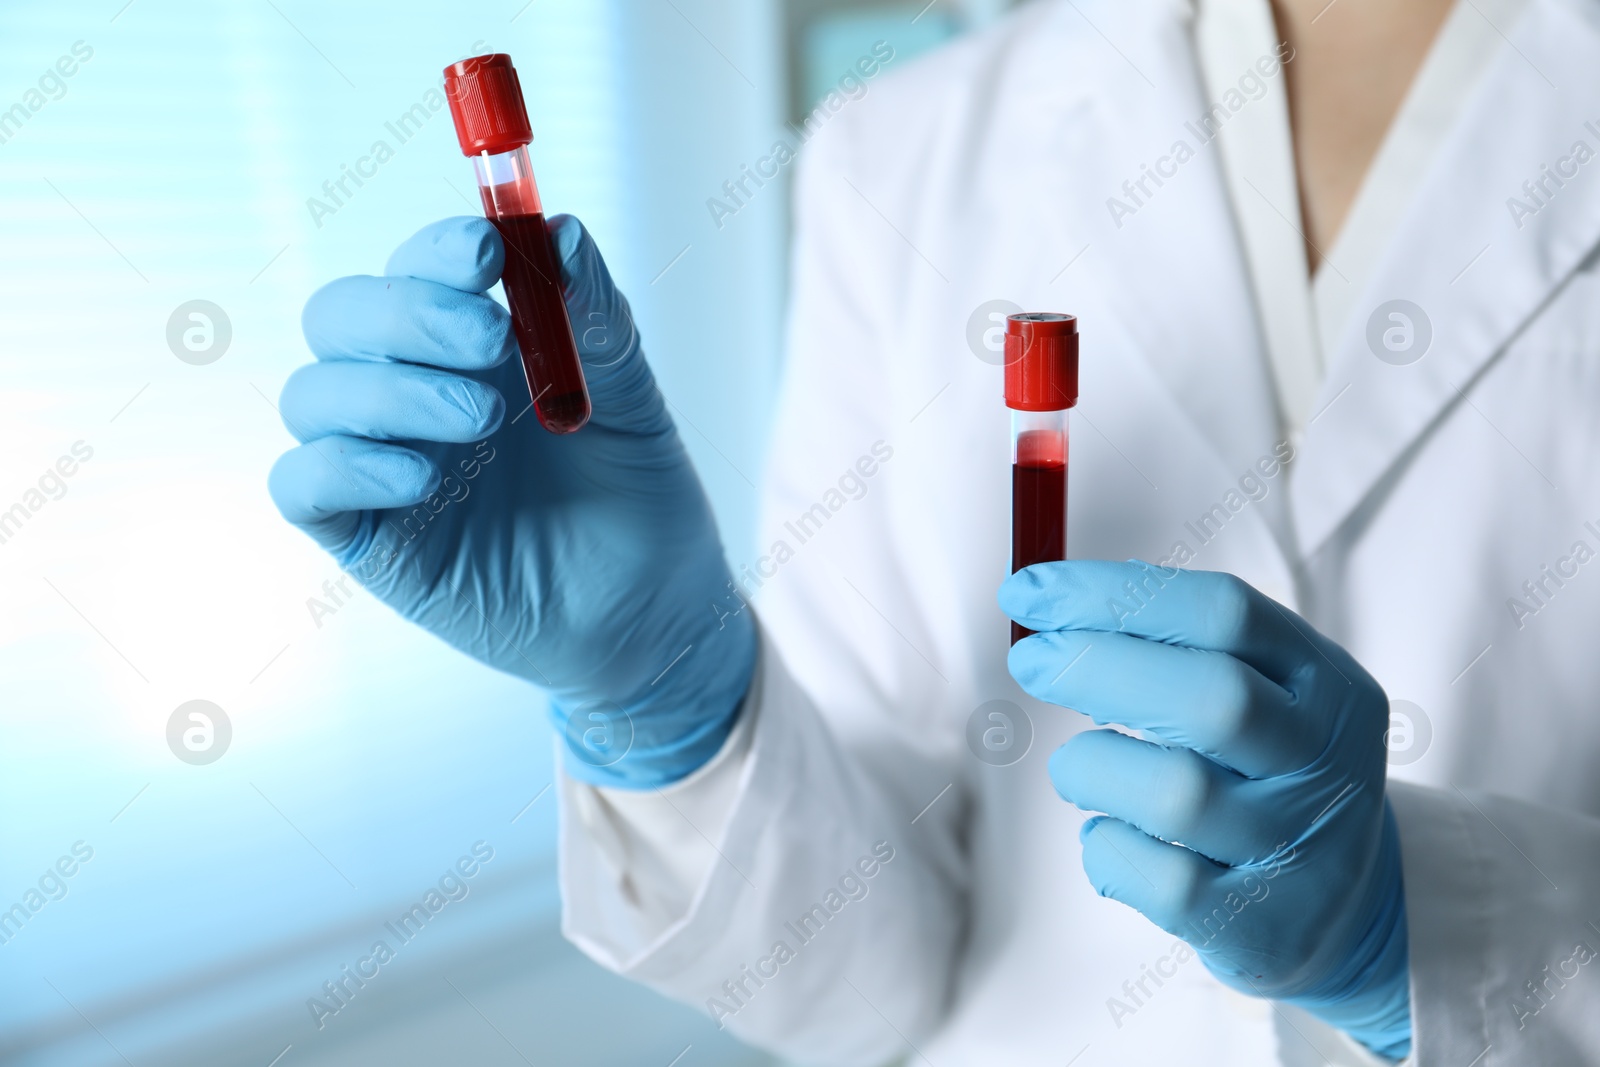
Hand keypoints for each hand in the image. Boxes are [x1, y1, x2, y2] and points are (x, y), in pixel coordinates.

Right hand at [268, 215, 754, 787]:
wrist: (650, 610)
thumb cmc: (638, 496)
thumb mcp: (632, 398)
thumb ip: (597, 317)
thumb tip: (560, 229)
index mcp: (469, 342)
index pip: (415, 268)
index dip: (436, 251)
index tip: (489, 255)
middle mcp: (410, 389)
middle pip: (343, 316)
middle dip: (407, 313)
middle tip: (492, 342)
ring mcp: (381, 461)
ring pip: (315, 393)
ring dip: (389, 391)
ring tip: (483, 420)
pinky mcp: (368, 535)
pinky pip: (304, 485)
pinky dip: (345, 465)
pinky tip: (422, 477)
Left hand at [1000, 561, 1410, 1059]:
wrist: (1348, 911)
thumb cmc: (1265, 776)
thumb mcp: (1262, 695)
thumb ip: (1176, 643)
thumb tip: (1058, 600)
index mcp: (1328, 685)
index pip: (1223, 614)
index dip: (1111, 594)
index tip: (1030, 591)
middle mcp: (1326, 764)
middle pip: (1210, 698)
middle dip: (1097, 668)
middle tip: (1032, 661)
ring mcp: (1297, 850)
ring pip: (1175, 794)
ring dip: (1093, 766)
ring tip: (1078, 767)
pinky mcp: (1258, 927)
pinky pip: (1156, 880)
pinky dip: (1106, 846)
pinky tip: (1110, 832)